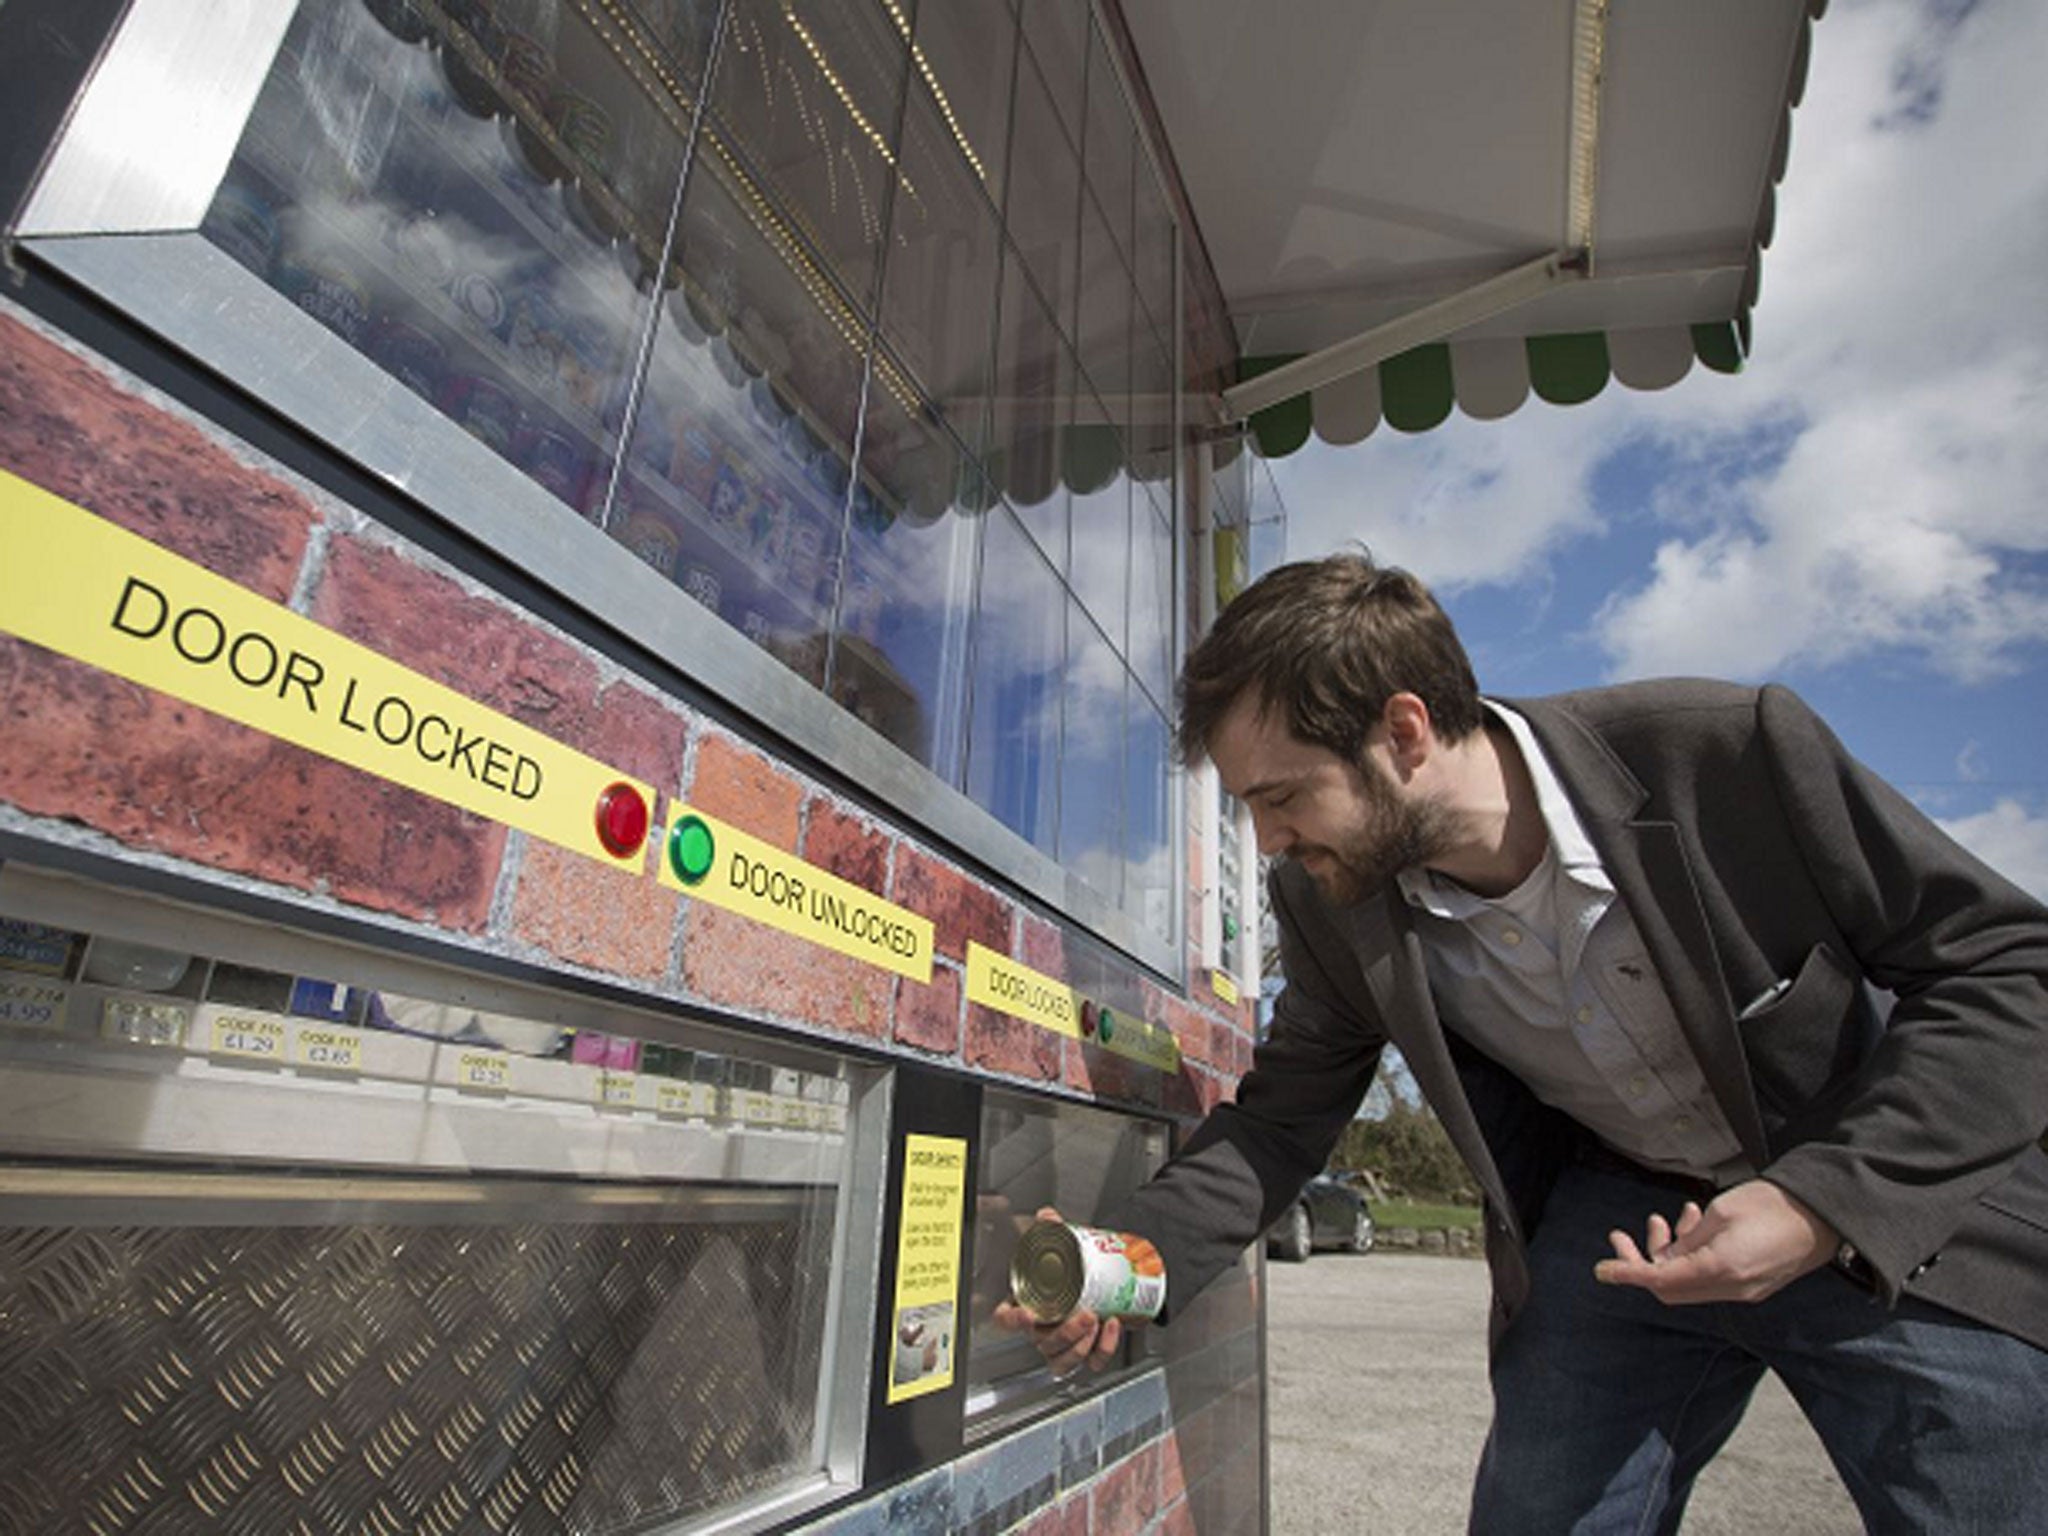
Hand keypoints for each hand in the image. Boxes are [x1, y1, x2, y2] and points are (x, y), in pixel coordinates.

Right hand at [991, 1206, 1131, 1375]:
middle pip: (1042, 1343)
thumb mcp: (1057, 1247)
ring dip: (1081, 1346)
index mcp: (1024, 1305)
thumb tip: (1048, 1216)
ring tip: (1098, 1322)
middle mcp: (1040, 1330)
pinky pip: (1091, 1361)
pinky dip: (1104, 1349)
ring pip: (1062, 1361)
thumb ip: (1050, 1229)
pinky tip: (1112, 1326)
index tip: (1027, 1315)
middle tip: (1085, 1315)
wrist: (1095, 1281)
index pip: (1004, 1319)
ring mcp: (1062, 1344)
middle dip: (1065, 1333)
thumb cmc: (1066, 1269)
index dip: (1012, 1321)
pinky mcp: (1086, 1351)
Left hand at [1593, 1179, 1837, 1303]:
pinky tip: (1695, 1225)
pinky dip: (1693, 1257)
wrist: (1826, 1214)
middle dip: (1643, 1263)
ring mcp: (1746, 1290)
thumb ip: (1689, 1240)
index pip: (1661, 1280)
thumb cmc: (1775, 1205)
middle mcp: (1733, 1288)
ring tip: (1668, 1219)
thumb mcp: (1720, 1212)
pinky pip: (1711, 1278)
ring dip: (1670, 1255)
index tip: (1603, 1268)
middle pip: (1671, 1288)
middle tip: (1623, 1237)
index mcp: (1721, 1269)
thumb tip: (1665, 1258)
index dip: (1628, 1273)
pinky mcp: (1755, 1284)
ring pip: (1690, 1283)